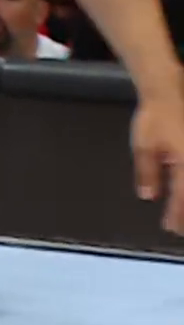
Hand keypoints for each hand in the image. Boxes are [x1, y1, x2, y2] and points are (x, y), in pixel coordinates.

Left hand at [130, 95, 183, 232]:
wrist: (168, 94)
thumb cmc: (155, 119)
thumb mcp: (143, 146)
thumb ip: (147, 173)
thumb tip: (149, 196)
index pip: (181, 196)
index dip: (176, 214)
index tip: (170, 227)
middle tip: (179, 230)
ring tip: (182, 218)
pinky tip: (181, 194)